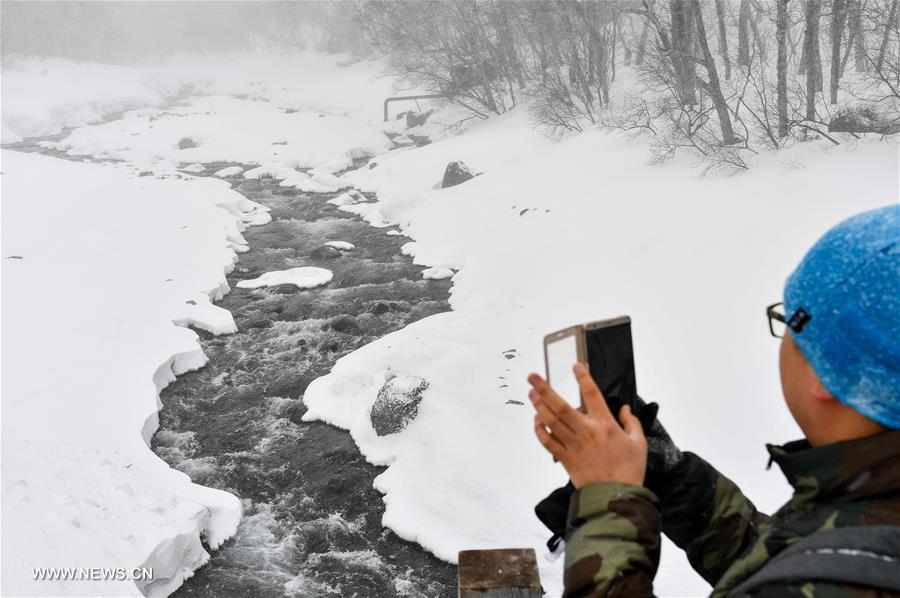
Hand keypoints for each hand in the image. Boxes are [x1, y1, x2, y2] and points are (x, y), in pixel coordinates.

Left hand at [528, 363, 647, 488]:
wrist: (615, 498)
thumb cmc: (629, 471)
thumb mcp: (638, 444)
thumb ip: (632, 423)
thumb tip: (625, 409)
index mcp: (605, 426)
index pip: (592, 394)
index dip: (583, 377)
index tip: (576, 366)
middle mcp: (586, 432)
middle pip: (561, 406)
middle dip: (545, 389)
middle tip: (533, 377)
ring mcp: (573, 445)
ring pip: (550, 421)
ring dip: (538, 406)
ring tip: (531, 393)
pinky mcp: (565, 458)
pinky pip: (547, 441)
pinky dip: (539, 430)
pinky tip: (537, 420)